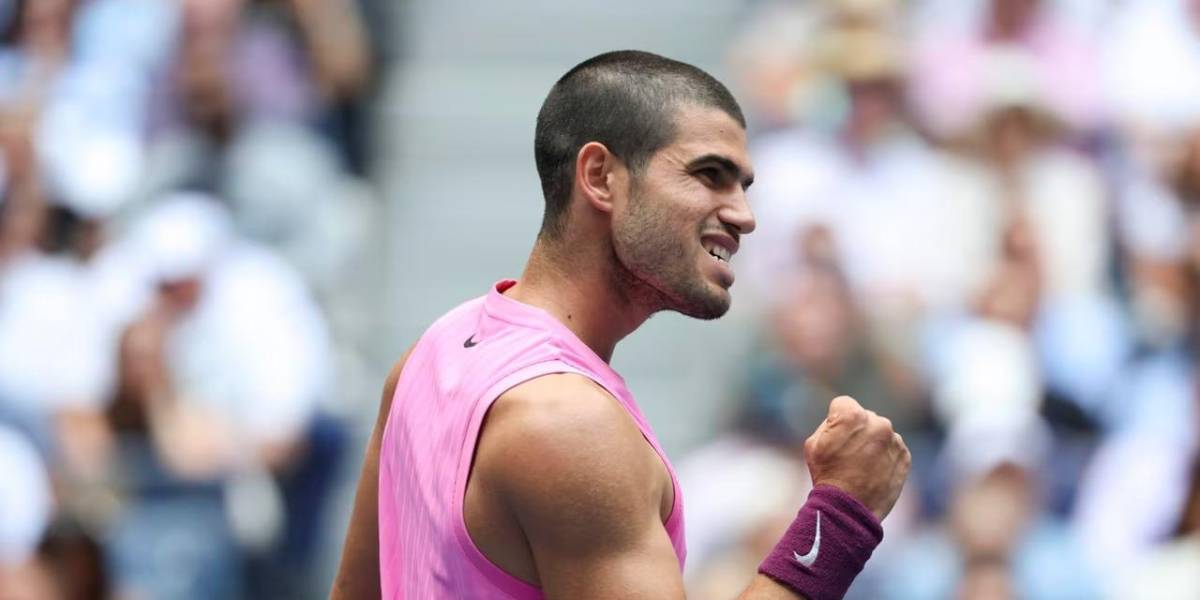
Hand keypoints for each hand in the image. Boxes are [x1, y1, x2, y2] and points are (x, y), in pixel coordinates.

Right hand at [803, 396, 909, 519]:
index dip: (835, 419)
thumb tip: (841, 418)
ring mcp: (894, 439)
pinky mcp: (904, 455)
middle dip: (857, 429)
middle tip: (848, 453)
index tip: (834, 436)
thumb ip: (829, 423)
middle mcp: (878, 423)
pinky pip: (892, 447)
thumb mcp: (813, 443)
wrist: (850, 509)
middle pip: (864, 417)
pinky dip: (884, 455)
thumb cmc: (827, 475)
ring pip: (880, 432)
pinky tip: (872, 471)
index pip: (843, 404)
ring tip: (861, 465)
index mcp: (853, 415)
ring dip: (872, 442)